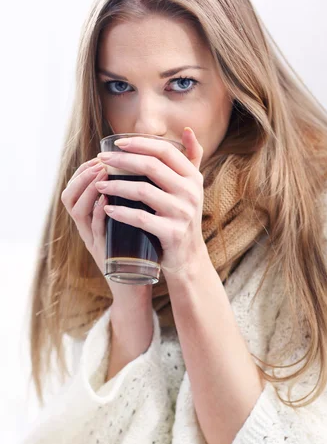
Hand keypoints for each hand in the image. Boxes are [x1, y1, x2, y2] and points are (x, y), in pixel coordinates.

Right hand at [61, 157, 151, 306]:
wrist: (137, 286)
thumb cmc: (136, 252)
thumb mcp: (127, 222)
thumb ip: (126, 203)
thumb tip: (139, 174)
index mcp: (90, 221)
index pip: (75, 189)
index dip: (84, 171)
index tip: (101, 157)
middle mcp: (87, 230)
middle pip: (69, 197)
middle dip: (83, 176)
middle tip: (101, 161)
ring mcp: (94, 242)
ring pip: (77, 211)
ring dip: (88, 190)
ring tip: (102, 174)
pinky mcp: (104, 254)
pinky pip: (95, 231)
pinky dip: (98, 213)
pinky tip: (106, 201)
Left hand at [95, 128, 208, 277]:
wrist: (188, 256)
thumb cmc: (182, 217)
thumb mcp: (192, 187)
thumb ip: (192, 158)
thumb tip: (187, 129)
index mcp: (193, 177)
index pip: (165, 151)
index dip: (140, 144)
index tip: (116, 144)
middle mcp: (191, 193)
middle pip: (151, 167)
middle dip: (122, 161)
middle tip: (101, 161)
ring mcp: (182, 213)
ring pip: (143, 191)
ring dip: (116, 186)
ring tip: (99, 184)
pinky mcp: (172, 233)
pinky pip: (142, 218)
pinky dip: (121, 213)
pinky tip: (107, 209)